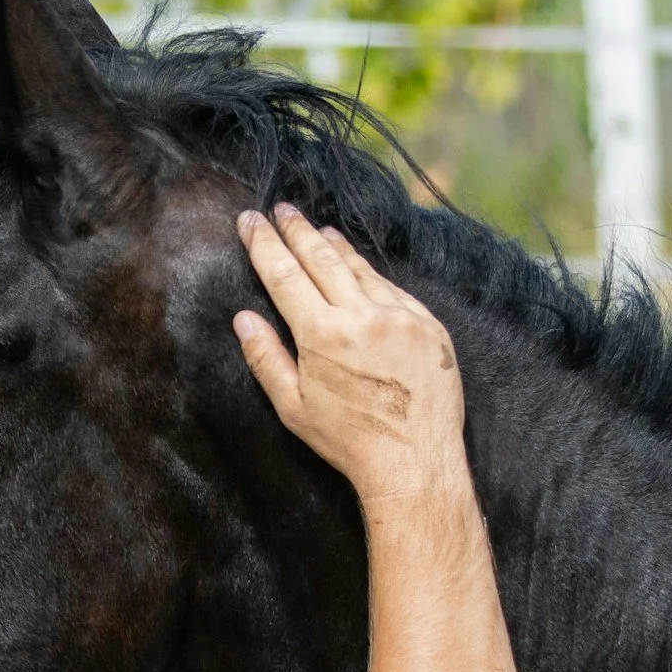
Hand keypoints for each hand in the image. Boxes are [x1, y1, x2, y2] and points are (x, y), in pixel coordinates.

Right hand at [234, 206, 467, 509]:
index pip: (284, 274)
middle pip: (322, 258)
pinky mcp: (428, 325)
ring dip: (335, 245)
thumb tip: (244, 318)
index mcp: (322, 335)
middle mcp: (362, 316)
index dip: (265, 244)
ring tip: (318, 229)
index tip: (251, 221)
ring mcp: (400, 316)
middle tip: (282, 209)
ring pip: (360, 268)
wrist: (415, 462)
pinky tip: (360, 266)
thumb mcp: (294, 408)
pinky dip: (371, 273)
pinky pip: (393, 288)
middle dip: (297, 230)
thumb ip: (266, 358)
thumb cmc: (350, 443)